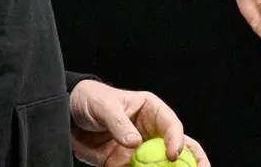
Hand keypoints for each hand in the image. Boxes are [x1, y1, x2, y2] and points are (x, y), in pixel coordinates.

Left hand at [68, 79, 209, 166]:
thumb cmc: (90, 100)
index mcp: (151, 110)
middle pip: (178, 146)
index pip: (171, 124)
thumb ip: (118, 123)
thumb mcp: (103, 106)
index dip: (176, 139)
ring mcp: (140, 149)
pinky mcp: (126, 163)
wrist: (68, 116)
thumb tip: (135, 143)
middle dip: (192, 159)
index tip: (173, 155)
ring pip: (162, 165)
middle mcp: (151, 131)